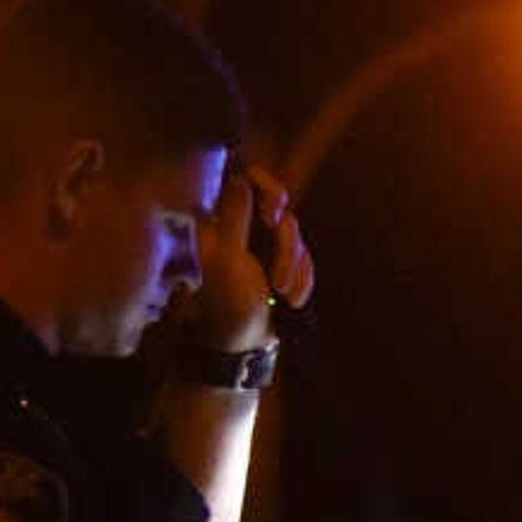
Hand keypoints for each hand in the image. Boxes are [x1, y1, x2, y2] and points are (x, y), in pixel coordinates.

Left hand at [191, 163, 312, 352]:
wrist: (245, 342)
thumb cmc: (229, 304)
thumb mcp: (230, 259)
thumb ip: (235, 216)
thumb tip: (240, 178)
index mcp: (219, 218)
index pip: (247, 178)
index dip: (267, 188)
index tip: (273, 214)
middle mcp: (240, 224)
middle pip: (278, 208)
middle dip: (285, 245)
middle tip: (279, 277)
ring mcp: (261, 242)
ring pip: (293, 233)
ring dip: (295, 267)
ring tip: (285, 296)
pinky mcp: (279, 259)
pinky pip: (302, 255)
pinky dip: (302, 277)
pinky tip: (292, 300)